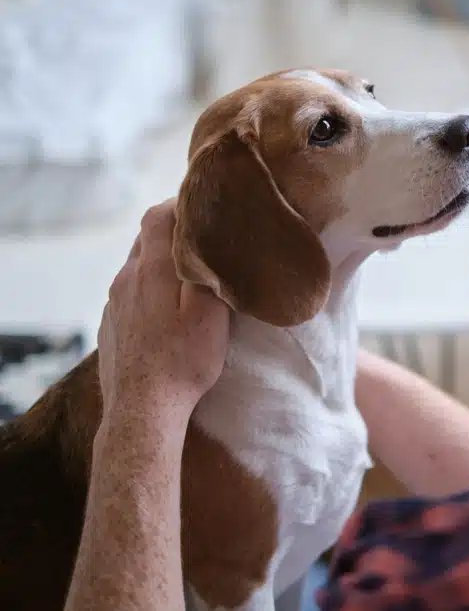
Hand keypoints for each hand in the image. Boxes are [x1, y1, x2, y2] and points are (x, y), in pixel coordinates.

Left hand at [97, 199, 230, 421]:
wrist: (142, 409)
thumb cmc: (184, 362)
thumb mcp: (211, 314)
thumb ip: (209, 272)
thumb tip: (211, 241)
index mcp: (152, 271)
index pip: (157, 217)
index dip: (178, 205)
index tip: (200, 207)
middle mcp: (126, 280)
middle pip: (145, 239)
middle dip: (171, 234)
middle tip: (202, 241)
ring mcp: (113, 304)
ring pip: (136, 268)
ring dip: (160, 264)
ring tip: (187, 277)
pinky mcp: (110, 326)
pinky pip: (129, 295)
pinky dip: (147, 291)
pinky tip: (165, 312)